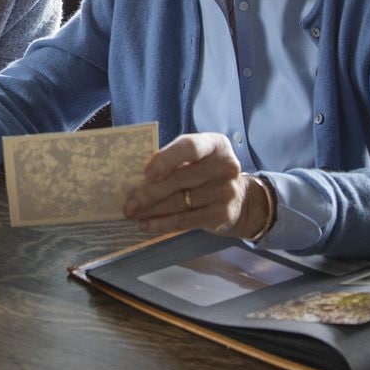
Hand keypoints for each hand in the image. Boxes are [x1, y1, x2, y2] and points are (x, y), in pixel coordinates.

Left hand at [122, 132, 263, 238]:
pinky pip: (185, 220)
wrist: (241, 200)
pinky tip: (145, 225)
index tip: (146, 173)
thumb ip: (174, 161)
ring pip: (179, 203)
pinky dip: (161, 224)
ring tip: (131, 213)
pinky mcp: (222, 215)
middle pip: (180, 179)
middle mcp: (225, 166)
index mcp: (216, 145)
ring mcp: (225, 192)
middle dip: (149, 192)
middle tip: (128, 201)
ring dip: (151, 210)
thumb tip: (135, 178)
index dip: (166, 159)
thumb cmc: (207, 174)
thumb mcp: (198, 159)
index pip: (190, 147)